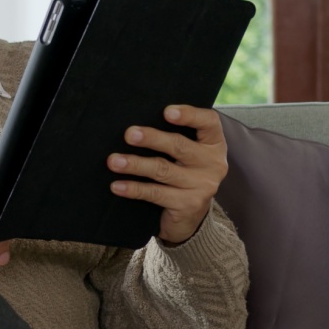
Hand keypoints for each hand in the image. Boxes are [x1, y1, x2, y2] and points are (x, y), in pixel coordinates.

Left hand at [107, 105, 227, 244]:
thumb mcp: (188, 154)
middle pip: (179, 146)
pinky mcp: (188, 205)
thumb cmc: (184, 173)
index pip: (209, 122)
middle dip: (152, 138)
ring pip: (163, 170)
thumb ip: (176, 136)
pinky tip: (117, 185)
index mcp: (214, 144)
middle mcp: (213, 164)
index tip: (167, 112)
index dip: (189, 115)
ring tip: (114, 161)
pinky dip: (134, 188)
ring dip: (135, 164)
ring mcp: (202, 186)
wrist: (192, 217)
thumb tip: (138, 125)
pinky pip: (155, 194)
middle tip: (129, 134)